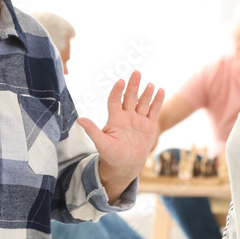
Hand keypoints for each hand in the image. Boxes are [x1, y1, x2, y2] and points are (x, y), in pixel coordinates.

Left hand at [78, 71, 163, 200]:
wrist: (125, 165)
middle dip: (133, 85)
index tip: (120, 82)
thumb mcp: (101, 143)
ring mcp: (139, 120)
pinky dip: (157, 101)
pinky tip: (160, 91)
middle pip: (130, 97)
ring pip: (143, 103)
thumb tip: (79, 120)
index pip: (115, 101)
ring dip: (146, 93)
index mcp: (115, 118)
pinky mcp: (149, 125)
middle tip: (136, 73)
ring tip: (149, 84)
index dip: (117, 91)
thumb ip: (92, 130)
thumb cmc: (111, 155)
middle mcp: (127, 116)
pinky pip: (154, 111)